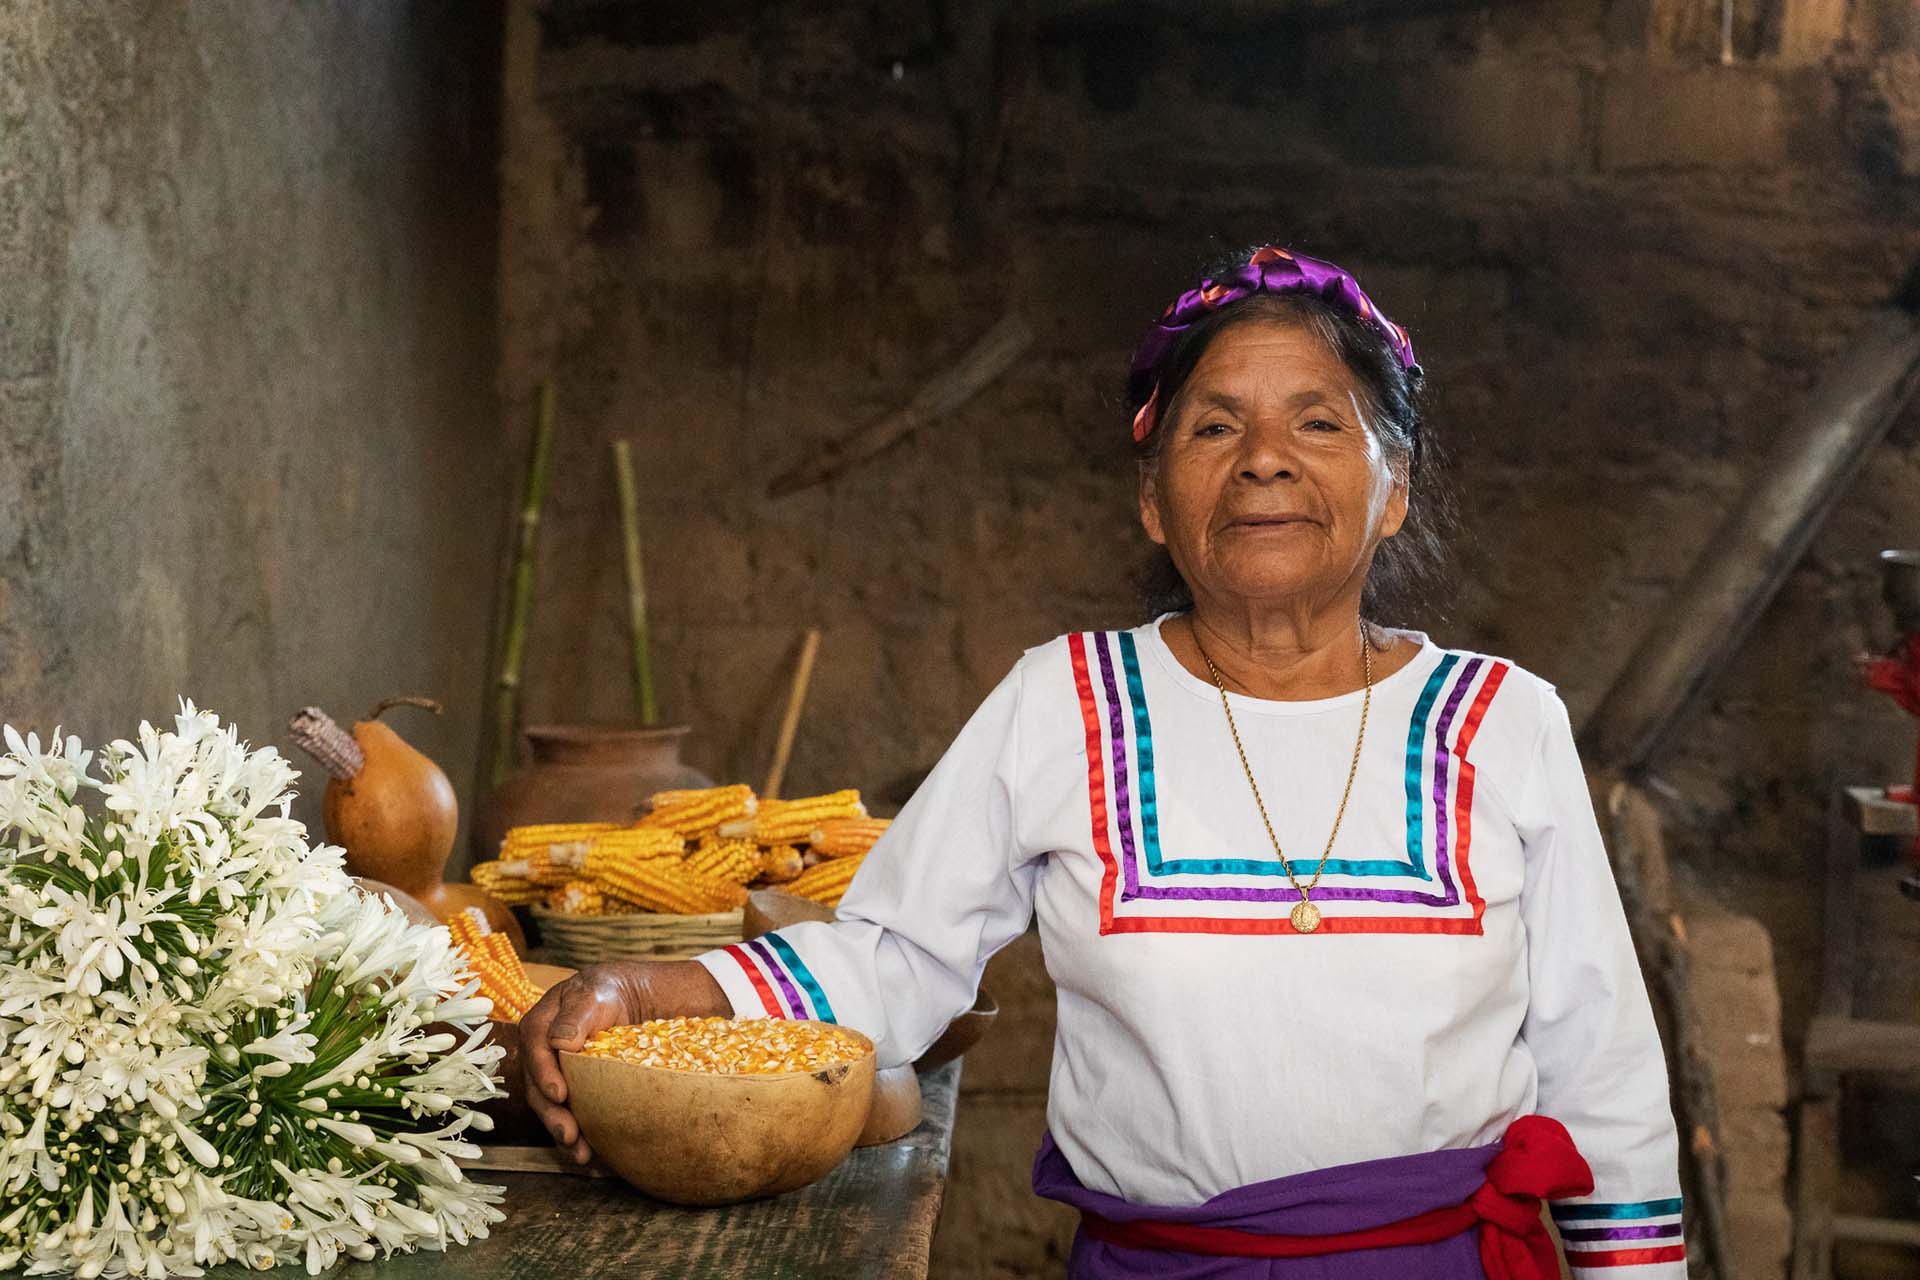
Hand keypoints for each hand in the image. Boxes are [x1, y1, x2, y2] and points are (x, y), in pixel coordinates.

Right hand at [519, 959, 728, 1163]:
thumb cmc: (605, 994)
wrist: (625, 1001)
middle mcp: (541, 1055)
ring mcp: (554, 1076)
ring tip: (581, 1154)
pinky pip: (570, 1115)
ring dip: (564, 1132)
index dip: (544, 1074)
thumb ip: (575, 1016)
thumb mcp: (592, 995)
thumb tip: (560, 1042)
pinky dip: (580, 1135)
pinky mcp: (571, 1092)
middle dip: (553, 1115)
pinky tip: (592, 1154)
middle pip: (539, 1089)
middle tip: (569, 1135)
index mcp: (538, 1027)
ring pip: (552, 1109)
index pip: (535, 1052)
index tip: (560, 1094)